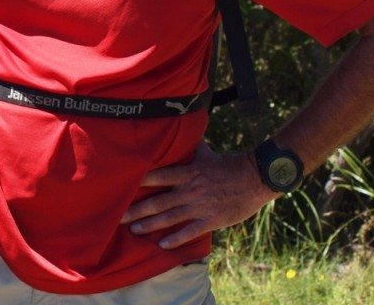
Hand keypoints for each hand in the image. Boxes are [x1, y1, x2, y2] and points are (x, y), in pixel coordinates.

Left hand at [121, 142, 275, 248]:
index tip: (121, 186)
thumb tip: (180, 128)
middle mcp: (189, 190)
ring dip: (149, 224)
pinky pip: (189, 232)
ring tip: (133, 229)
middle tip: (117, 216)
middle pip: (157, 201)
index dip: (138, 182)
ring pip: (169, 217)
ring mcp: (199, 207)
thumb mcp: (206, 153)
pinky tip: (161, 244)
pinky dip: (175, 238)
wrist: (255, 179)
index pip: (157, 176)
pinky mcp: (211, 220)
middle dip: (136, 210)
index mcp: (187, 173)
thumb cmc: (229, 164)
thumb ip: (190, 148)